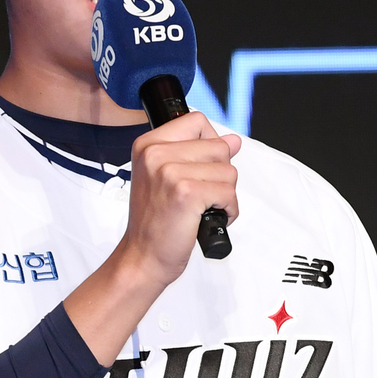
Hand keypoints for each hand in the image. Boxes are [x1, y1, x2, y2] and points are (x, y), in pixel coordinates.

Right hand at [64, 113, 239, 366]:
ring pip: (228, 170)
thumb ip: (198, 154)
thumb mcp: (168, 178)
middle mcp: (155, 153)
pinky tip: (207, 219)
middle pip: (218, 146)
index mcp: (148, 144)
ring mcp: (169, 171)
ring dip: (224, 195)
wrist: (143, 257)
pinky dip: (227, 210)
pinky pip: (229, 192)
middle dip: (219, 174)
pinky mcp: (186, 192)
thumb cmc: (156, 221)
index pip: (197, 121)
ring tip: (201, 209)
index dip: (210, 144)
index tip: (199, 169)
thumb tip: (233, 140)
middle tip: (198, 196)